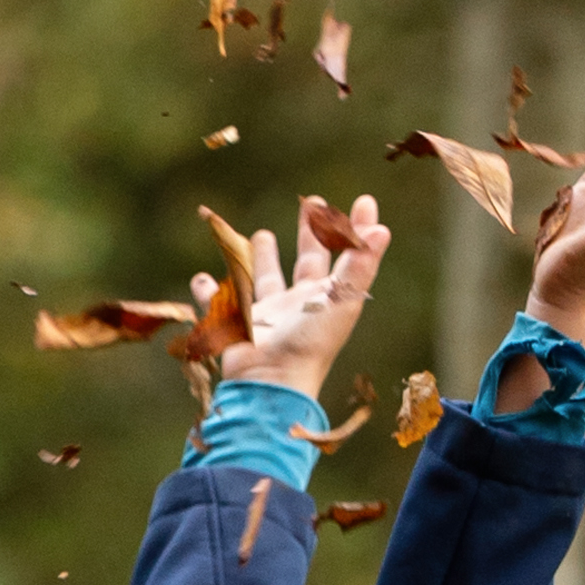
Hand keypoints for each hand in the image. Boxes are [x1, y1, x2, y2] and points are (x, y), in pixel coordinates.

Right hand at [218, 188, 388, 399]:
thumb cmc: (310, 342)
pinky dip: (208, 292)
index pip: (345, 255)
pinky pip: (219, 303)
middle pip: (308, 262)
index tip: (364, 202)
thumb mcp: (340, 299)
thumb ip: (359, 264)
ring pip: (265, 278)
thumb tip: (382, 230)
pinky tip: (202, 279)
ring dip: (262, 258)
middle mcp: (299, 304)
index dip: (355, 230)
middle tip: (312, 203)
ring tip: (262, 235)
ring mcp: (268, 314)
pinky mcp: (238, 324)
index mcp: (326, 297)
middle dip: (310, 233)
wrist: (270, 382)